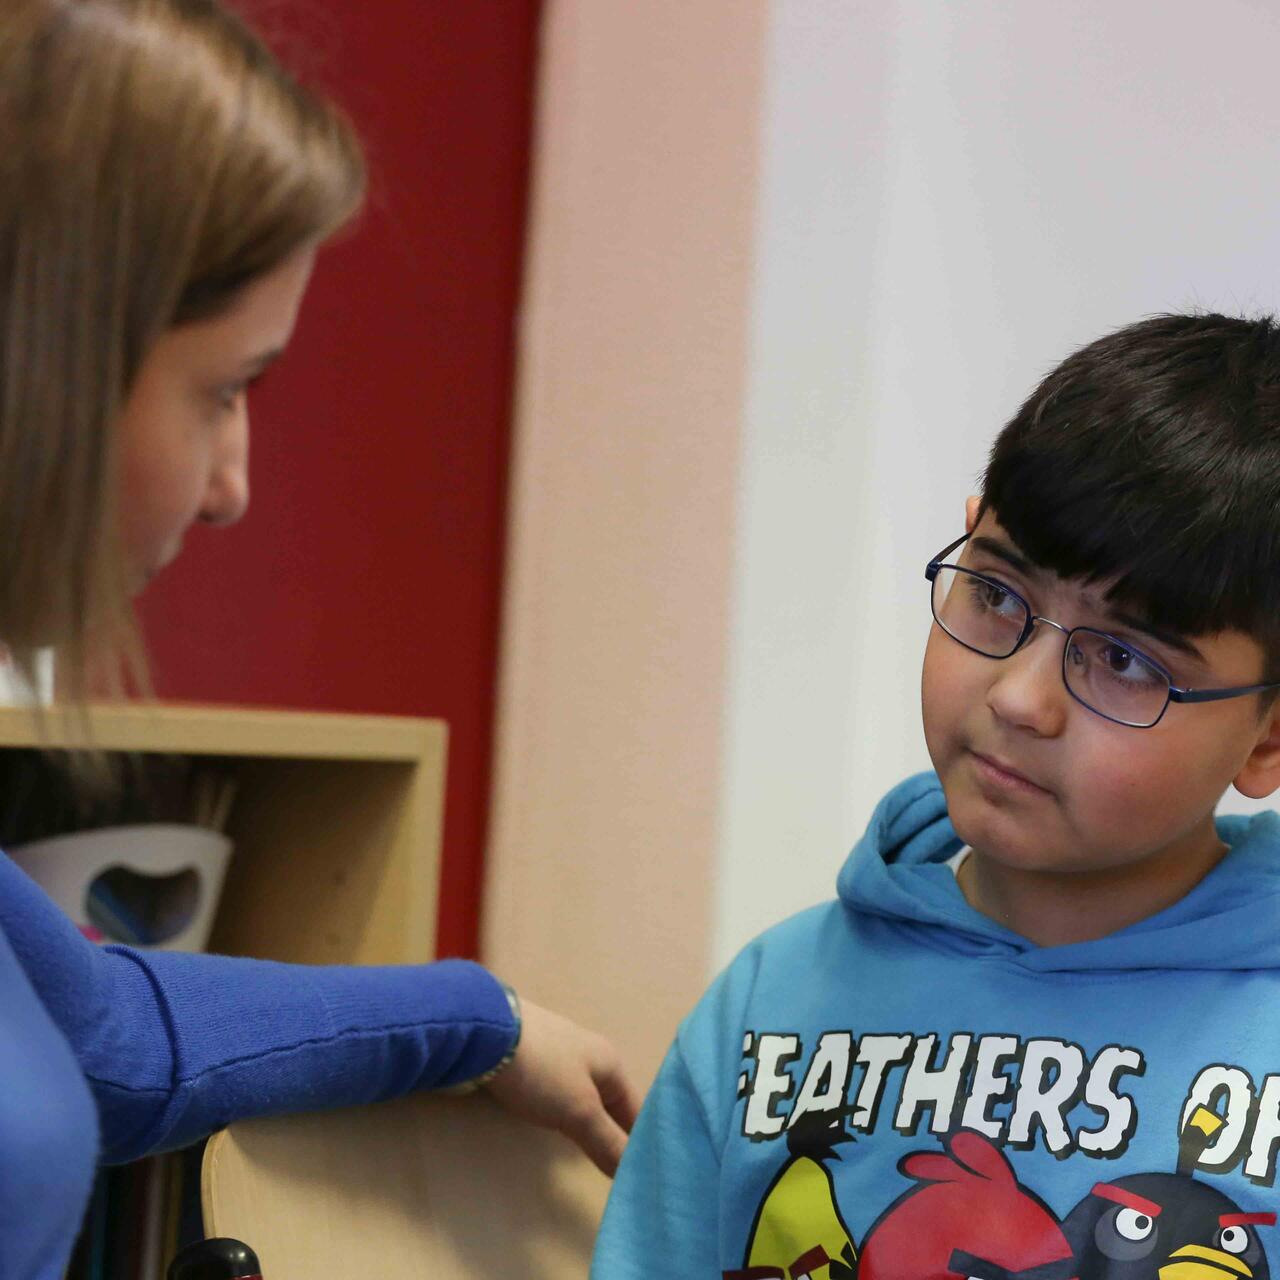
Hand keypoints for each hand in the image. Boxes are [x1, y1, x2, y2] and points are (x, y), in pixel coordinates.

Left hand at [482, 998, 638, 1176]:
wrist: (487, 1032)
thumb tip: (635, 1172)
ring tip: (590, 1156)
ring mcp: (560, 1055)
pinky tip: (556, 1125)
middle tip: (619, 1173)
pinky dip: (564, 1113)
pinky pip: (559, 1093)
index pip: (636, 1110)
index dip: (642, 1142)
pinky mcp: (533, 1059)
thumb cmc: (543, 1071)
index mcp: (611, 1063)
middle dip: (614, 1135)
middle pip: (611, 1104)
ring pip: (585, 1098)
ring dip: (589, 1125)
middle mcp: (590, 1055)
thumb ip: (607, 1142)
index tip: (646, 1174)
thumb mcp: (579, 1111)